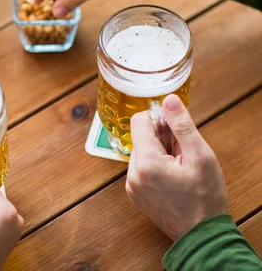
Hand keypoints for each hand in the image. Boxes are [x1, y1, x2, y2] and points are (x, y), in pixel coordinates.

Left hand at [126, 95, 227, 240]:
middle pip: (141, 138)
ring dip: (158, 153)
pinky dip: (154, 167)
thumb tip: (168, 100)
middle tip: (182, 155)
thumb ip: (182, 126)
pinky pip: (140, 168)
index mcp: (146, 162)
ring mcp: (131, 185)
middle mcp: (132, 173)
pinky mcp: (134, 193)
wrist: (201, 235)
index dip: (158, 119)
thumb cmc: (205, 197)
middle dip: (161, 139)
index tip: (174, 129)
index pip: (139, 121)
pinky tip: (172, 178)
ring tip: (179, 169)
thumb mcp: (200, 156)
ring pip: (141, 152)